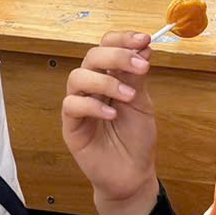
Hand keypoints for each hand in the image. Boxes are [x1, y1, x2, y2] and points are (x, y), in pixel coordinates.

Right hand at [61, 31, 157, 210]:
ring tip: (129, 96)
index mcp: (109, 76)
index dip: (123, 40)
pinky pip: (72, 105)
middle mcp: (91, 86)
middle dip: (116, 56)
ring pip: (77, 77)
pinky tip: (112, 114)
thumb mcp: (142, 103)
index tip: (144, 40)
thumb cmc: (136, 139)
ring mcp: (79, 105)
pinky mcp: (71, 126)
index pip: (107, 46)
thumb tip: (143, 46)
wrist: (133, 174)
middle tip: (140, 66)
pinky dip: (93, 105)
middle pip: (92, 57)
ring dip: (105, 81)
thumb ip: (137, 77)